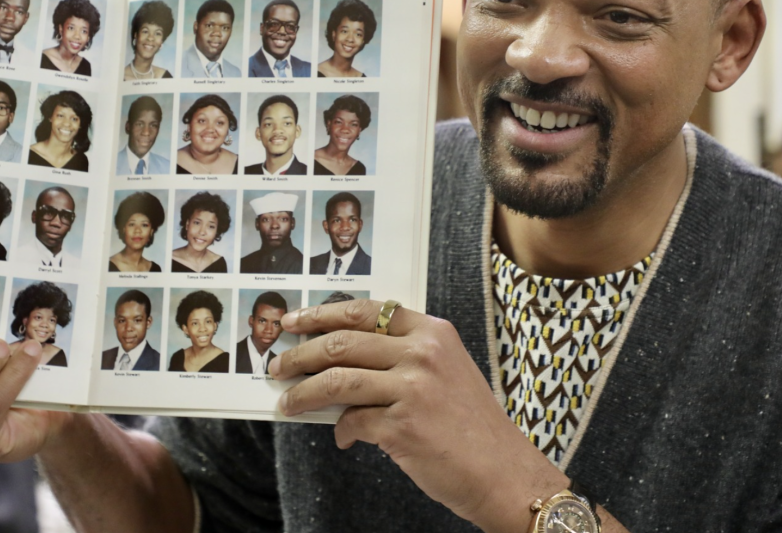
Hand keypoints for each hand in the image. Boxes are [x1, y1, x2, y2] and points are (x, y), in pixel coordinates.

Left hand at [269, 299, 566, 531]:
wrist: (503, 472)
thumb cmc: (471, 425)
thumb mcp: (445, 371)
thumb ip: (401, 356)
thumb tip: (340, 359)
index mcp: (432, 332)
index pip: (365, 310)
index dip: (322, 314)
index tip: (294, 321)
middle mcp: (422, 352)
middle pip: (343, 342)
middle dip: (301, 353)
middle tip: (278, 364)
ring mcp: (413, 388)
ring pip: (337, 380)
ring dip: (304, 392)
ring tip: (287, 402)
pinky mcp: (402, 425)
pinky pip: (352, 421)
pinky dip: (341, 430)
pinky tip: (342, 437)